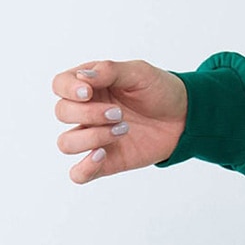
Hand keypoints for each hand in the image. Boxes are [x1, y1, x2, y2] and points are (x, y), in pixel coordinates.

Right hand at [52, 59, 187, 183]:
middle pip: (62, 113)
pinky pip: (79, 173)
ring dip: (92, 137)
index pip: (59, 85)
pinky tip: (103, 154)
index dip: (67, 89)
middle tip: (119, 113)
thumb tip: (82, 77)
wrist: (185, 116)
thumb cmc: (159, 90)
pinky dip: (84, 167)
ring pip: (66, 143)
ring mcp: (94, 137)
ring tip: (123, 129)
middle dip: (89, 113)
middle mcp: (86, 112)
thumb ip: (109, 71)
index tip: (88, 92)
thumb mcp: (139, 72)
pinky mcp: (105, 161)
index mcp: (90, 86)